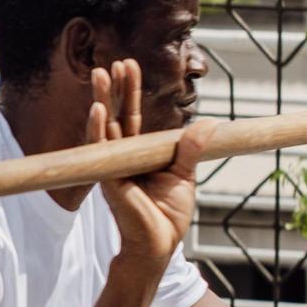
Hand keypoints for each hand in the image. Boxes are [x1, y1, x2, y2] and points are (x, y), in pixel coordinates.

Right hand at [92, 60, 208, 266]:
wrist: (160, 243)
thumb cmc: (167, 214)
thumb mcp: (184, 175)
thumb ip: (191, 149)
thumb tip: (208, 124)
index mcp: (138, 152)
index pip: (133, 115)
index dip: (131, 91)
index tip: (129, 65)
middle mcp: (122, 155)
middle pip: (116, 115)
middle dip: (114, 89)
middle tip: (111, 63)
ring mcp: (112, 166)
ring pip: (104, 127)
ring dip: (102, 100)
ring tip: (100, 75)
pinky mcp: (109, 179)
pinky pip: (100, 150)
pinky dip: (97, 129)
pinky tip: (97, 110)